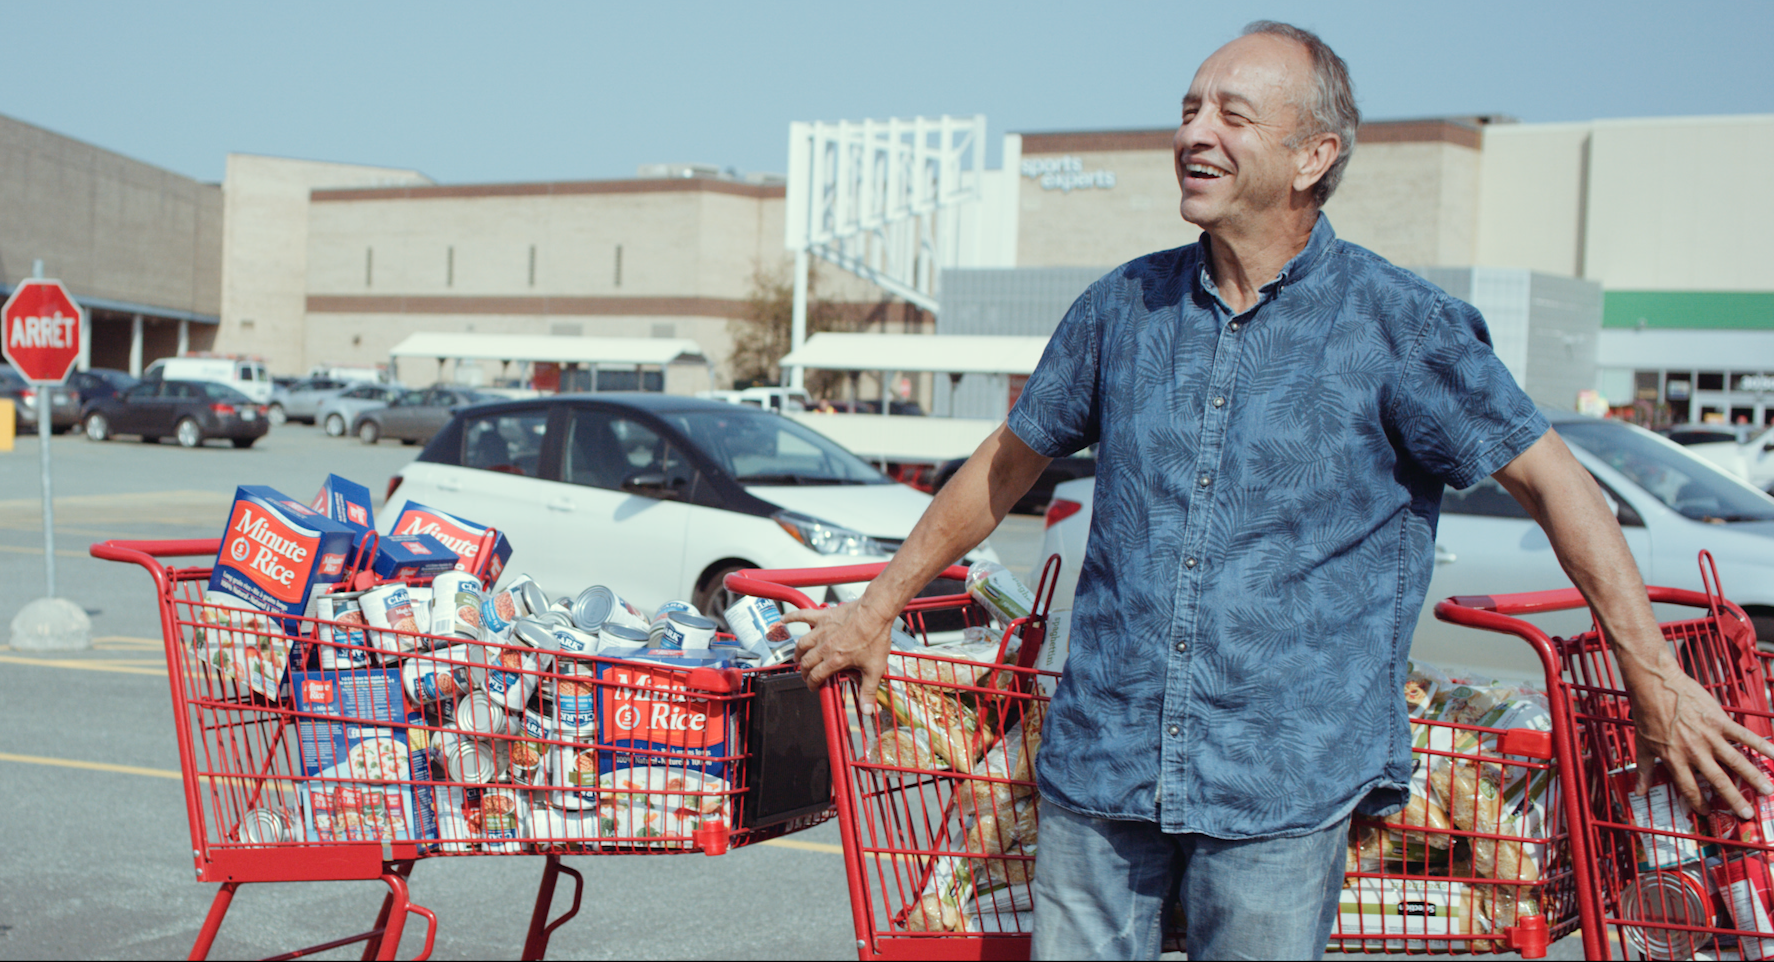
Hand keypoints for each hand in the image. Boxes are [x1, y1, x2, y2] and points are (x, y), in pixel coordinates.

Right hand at [783, 602, 891, 712]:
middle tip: (807, 675)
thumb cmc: (875, 637)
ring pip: (802, 644)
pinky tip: (783, 620)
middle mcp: (824, 647)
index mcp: (835, 660)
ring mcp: (822, 631)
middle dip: (805, 672)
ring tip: (799, 658)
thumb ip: (868, 690)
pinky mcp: (823, 617)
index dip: (812, 684)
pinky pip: (802, 616)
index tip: (813, 687)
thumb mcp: (875, 668)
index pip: (816, 676)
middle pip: (807, 662)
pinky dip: (791, 618)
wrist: (876, 612)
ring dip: (798, 653)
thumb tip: (866, 711)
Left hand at [1624, 649, 1773, 818]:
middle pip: (1718, 780)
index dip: (1699, 803)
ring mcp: (1709, 736)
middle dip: (1734, 799)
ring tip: (1767, 790)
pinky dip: (1761, 745)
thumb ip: (1644, 770)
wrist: (1655, 684)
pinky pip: (1744, 735)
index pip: (1689, 788)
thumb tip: (1639, 791)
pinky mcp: (1719, 720)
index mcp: (1674, 759)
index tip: (1708, 812)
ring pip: (1736, 761)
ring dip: (1753, 777)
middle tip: (1747, 814)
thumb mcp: (1642, 745)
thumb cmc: (1647, 713)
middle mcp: (1694, 751)